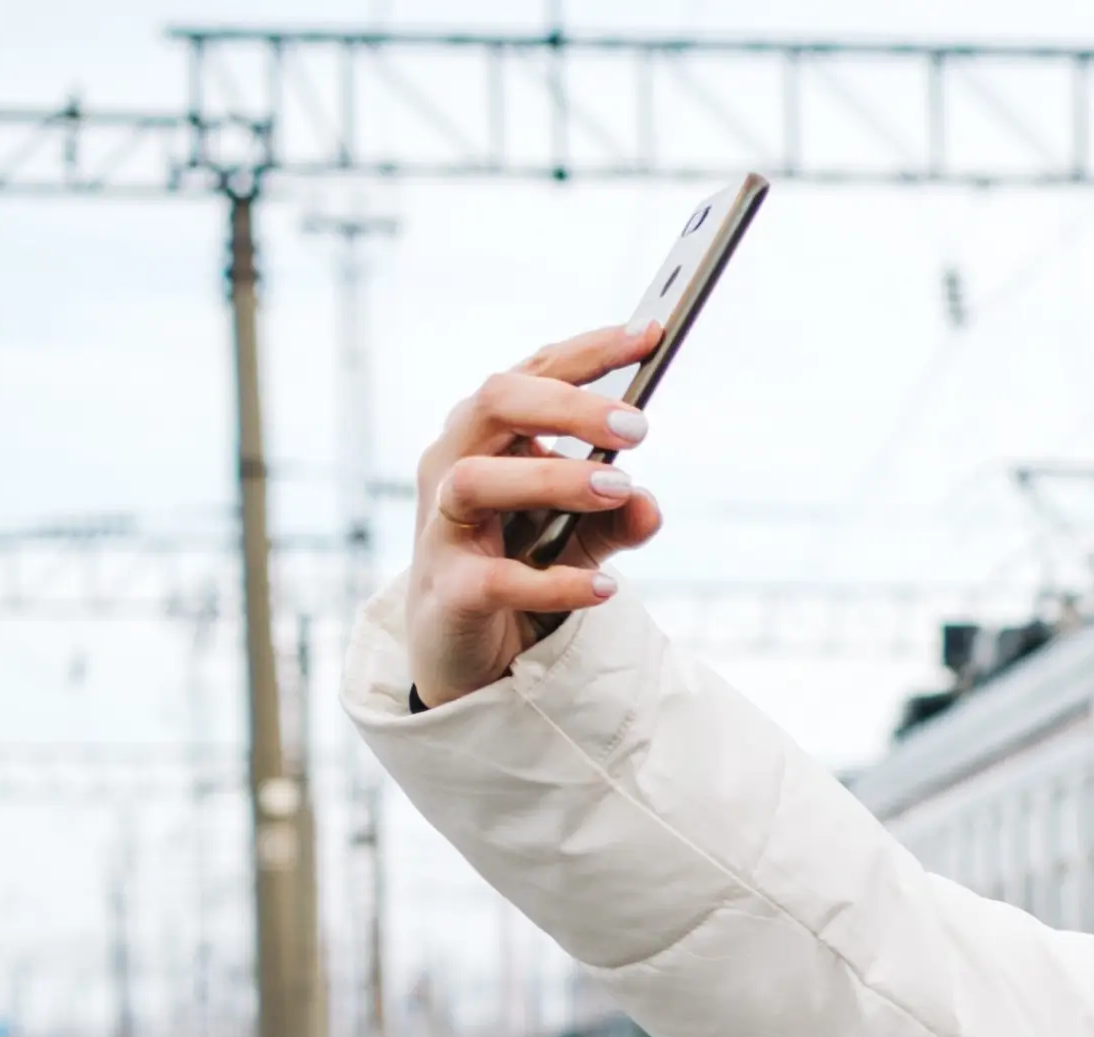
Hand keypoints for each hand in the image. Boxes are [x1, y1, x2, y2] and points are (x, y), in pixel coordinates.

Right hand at [403, 319, 669, 708]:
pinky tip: (604, 586)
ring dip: (553, 478)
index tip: (650, 333)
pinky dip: (553, 582)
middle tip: (638, 428)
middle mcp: (453, 465)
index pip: (534, 373)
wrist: (462, 646)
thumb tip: (649, 506)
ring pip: (476, 480)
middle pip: (493, 403)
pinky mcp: (449, 591)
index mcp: (487, 435)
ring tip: (618, 488)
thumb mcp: (580, 535)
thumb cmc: (515, 563)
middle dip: (567, 405)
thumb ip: (618, 518)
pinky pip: (495, 578)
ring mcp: (443, 526)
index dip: (589, 351)